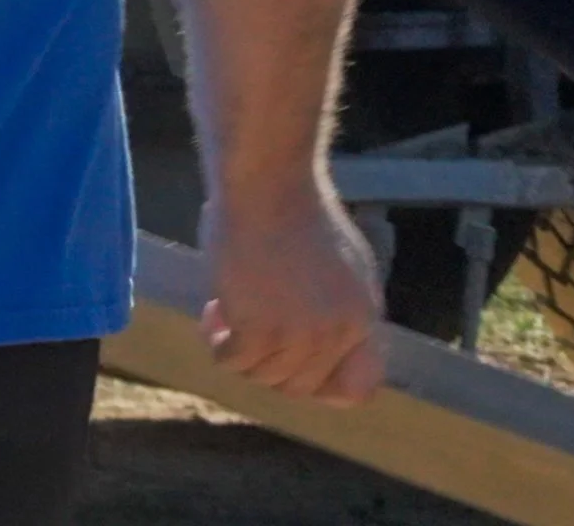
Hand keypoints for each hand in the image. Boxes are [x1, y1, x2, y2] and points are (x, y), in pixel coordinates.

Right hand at [200, 185, 384, 406]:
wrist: (268, 183)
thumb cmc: (297, 209)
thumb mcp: (344, 263)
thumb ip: (340, 307)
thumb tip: (327, 342)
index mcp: (361, 318)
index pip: (356, 389)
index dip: (322, 387)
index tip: (292, 363)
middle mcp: (334, 335)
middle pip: (299, 386)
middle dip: (270, 364)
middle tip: (248, 331)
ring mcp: (295, 335)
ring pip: (263, 376)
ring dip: (240, 351)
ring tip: (225, 313)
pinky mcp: (255, 327)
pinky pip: (233, 360)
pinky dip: (217, 343)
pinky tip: (212, 314)